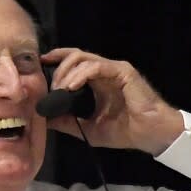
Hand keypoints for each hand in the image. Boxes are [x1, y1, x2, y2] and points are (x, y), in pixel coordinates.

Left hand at [41, 48, 183, 154]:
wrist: (149, 134)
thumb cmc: (125, 131)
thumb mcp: (88, 128)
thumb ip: (67, 122)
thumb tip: (44, 119)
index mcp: (97, 81)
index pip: (74, 61)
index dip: (57, 59)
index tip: (40, 64)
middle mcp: (104, 72)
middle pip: (75, 56)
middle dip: (58, 69)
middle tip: (51, 88)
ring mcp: (113, 69)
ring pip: (83, 58)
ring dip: (66, 73)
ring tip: (60, 90)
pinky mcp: (122, 71)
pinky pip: (96, 66)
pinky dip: (80, 75)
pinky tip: (71, 87)